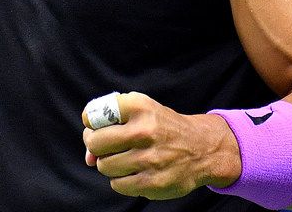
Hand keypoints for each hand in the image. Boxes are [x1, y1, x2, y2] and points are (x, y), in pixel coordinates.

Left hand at [81, 91, 241, 199]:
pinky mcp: (153, 183)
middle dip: (96, 147)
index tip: (99, 126)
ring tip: (127, 159)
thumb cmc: (163, 129)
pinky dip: (121, 180)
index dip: (91, 122)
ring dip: (110, 164)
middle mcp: (145, 130)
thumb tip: (88, 158)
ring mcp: (149, 158)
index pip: (94, 113)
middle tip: (108, 147)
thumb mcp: (142, 111)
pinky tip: (136, 171)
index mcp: (140, 106)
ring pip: (104, 166)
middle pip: (95, 143)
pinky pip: (117, 185)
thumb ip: (109, 126)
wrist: (203, 149)